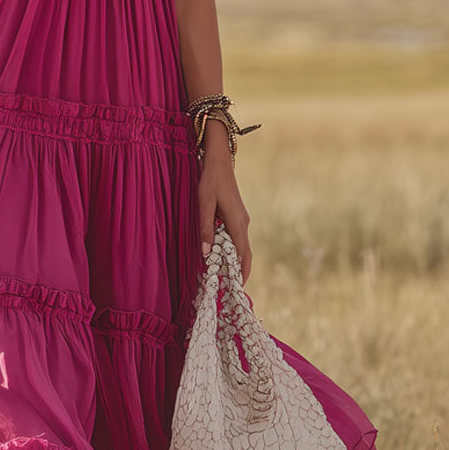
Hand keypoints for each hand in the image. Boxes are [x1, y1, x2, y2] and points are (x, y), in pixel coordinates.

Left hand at [196, 122, 251, 284]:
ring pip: (240, 245)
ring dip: (233, 260)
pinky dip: (231, 250)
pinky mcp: (236, 215)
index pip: (244, 254)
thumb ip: (205, 229)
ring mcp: (241, 219)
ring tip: (223, 275)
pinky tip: (220, 255)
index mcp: (238, 223)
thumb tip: (206, 254)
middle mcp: (243, 223)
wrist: (219, 161)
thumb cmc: (210, 181)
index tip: (238, 289)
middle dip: (239, 270)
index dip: (242, 272)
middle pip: (244, 253)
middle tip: (229, 287)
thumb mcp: (203, 205)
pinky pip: (236, 237)